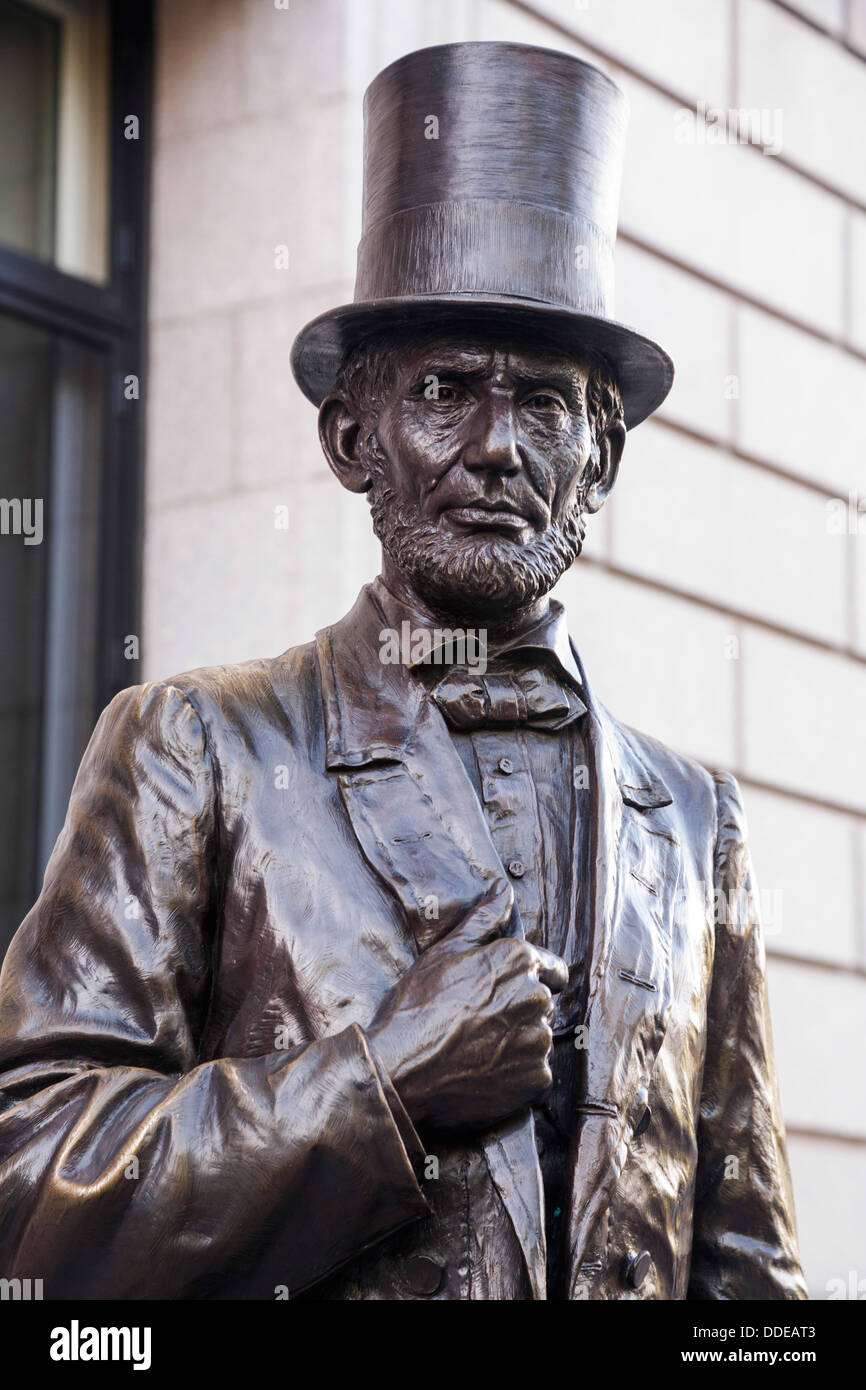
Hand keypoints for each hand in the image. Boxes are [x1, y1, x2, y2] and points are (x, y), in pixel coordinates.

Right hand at [366, 880, 567, 1132]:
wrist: (401, 1068)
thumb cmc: (418, 1005)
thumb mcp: (446, 950)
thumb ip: (484, 917)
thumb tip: (504, 888)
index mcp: (520, 961)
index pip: (553, 968)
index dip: (529, 977)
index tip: (504, 990)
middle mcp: (537, 997)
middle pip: (541, 1003)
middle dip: (518, 1009)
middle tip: (478, 1020)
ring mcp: (538, 1041)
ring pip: (538, 1037)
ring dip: (517, 1042)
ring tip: (477, 1047)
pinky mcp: (535, 1079)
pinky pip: (534, 1073)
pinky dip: (516, 1074)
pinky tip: (483, 1071)